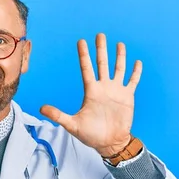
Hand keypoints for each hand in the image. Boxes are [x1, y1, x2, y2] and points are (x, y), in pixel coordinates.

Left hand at [40, 33, 141, 156]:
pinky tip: (137, 62)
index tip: (81, 41)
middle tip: (100, 35)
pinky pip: (132, 81)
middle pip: (102, 64)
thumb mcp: (72, 125)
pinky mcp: (127, 97)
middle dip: (101, 49)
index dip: (84, 55)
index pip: (87, 68)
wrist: (109, 143)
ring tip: (119, 44)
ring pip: (118, 69)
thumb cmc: (91, 135)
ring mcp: (116, 91)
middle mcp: (104, 87)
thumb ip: (58, 115)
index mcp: (91, 91)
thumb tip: (41, 108)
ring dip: (119, 57)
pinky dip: (135, 72)